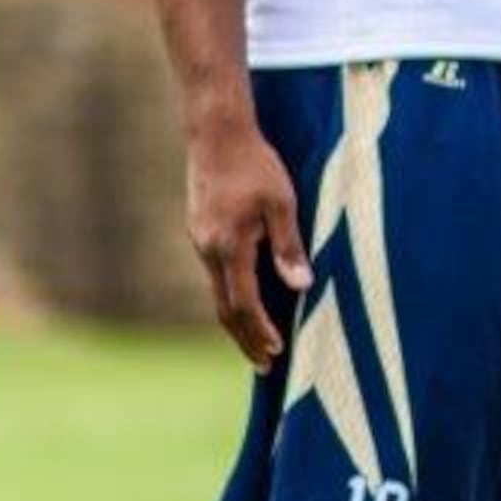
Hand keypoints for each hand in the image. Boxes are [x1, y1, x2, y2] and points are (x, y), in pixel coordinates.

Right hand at [186, 116, 312, 369]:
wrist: (216, 134)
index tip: (277, 353)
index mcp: (229, 247)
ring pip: (217, 293)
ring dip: (236, 320)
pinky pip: (215, 275)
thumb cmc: (256, 165)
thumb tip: (300, 286)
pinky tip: (244, 302)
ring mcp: (200, 241)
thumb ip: (289, 246)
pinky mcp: (200, 232)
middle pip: (224, 308)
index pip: (243, 304)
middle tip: (264, 365)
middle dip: (245, 339)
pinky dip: (230, 297)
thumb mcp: (282, 203)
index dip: (260, 331)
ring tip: (256, 342)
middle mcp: (208, 250)